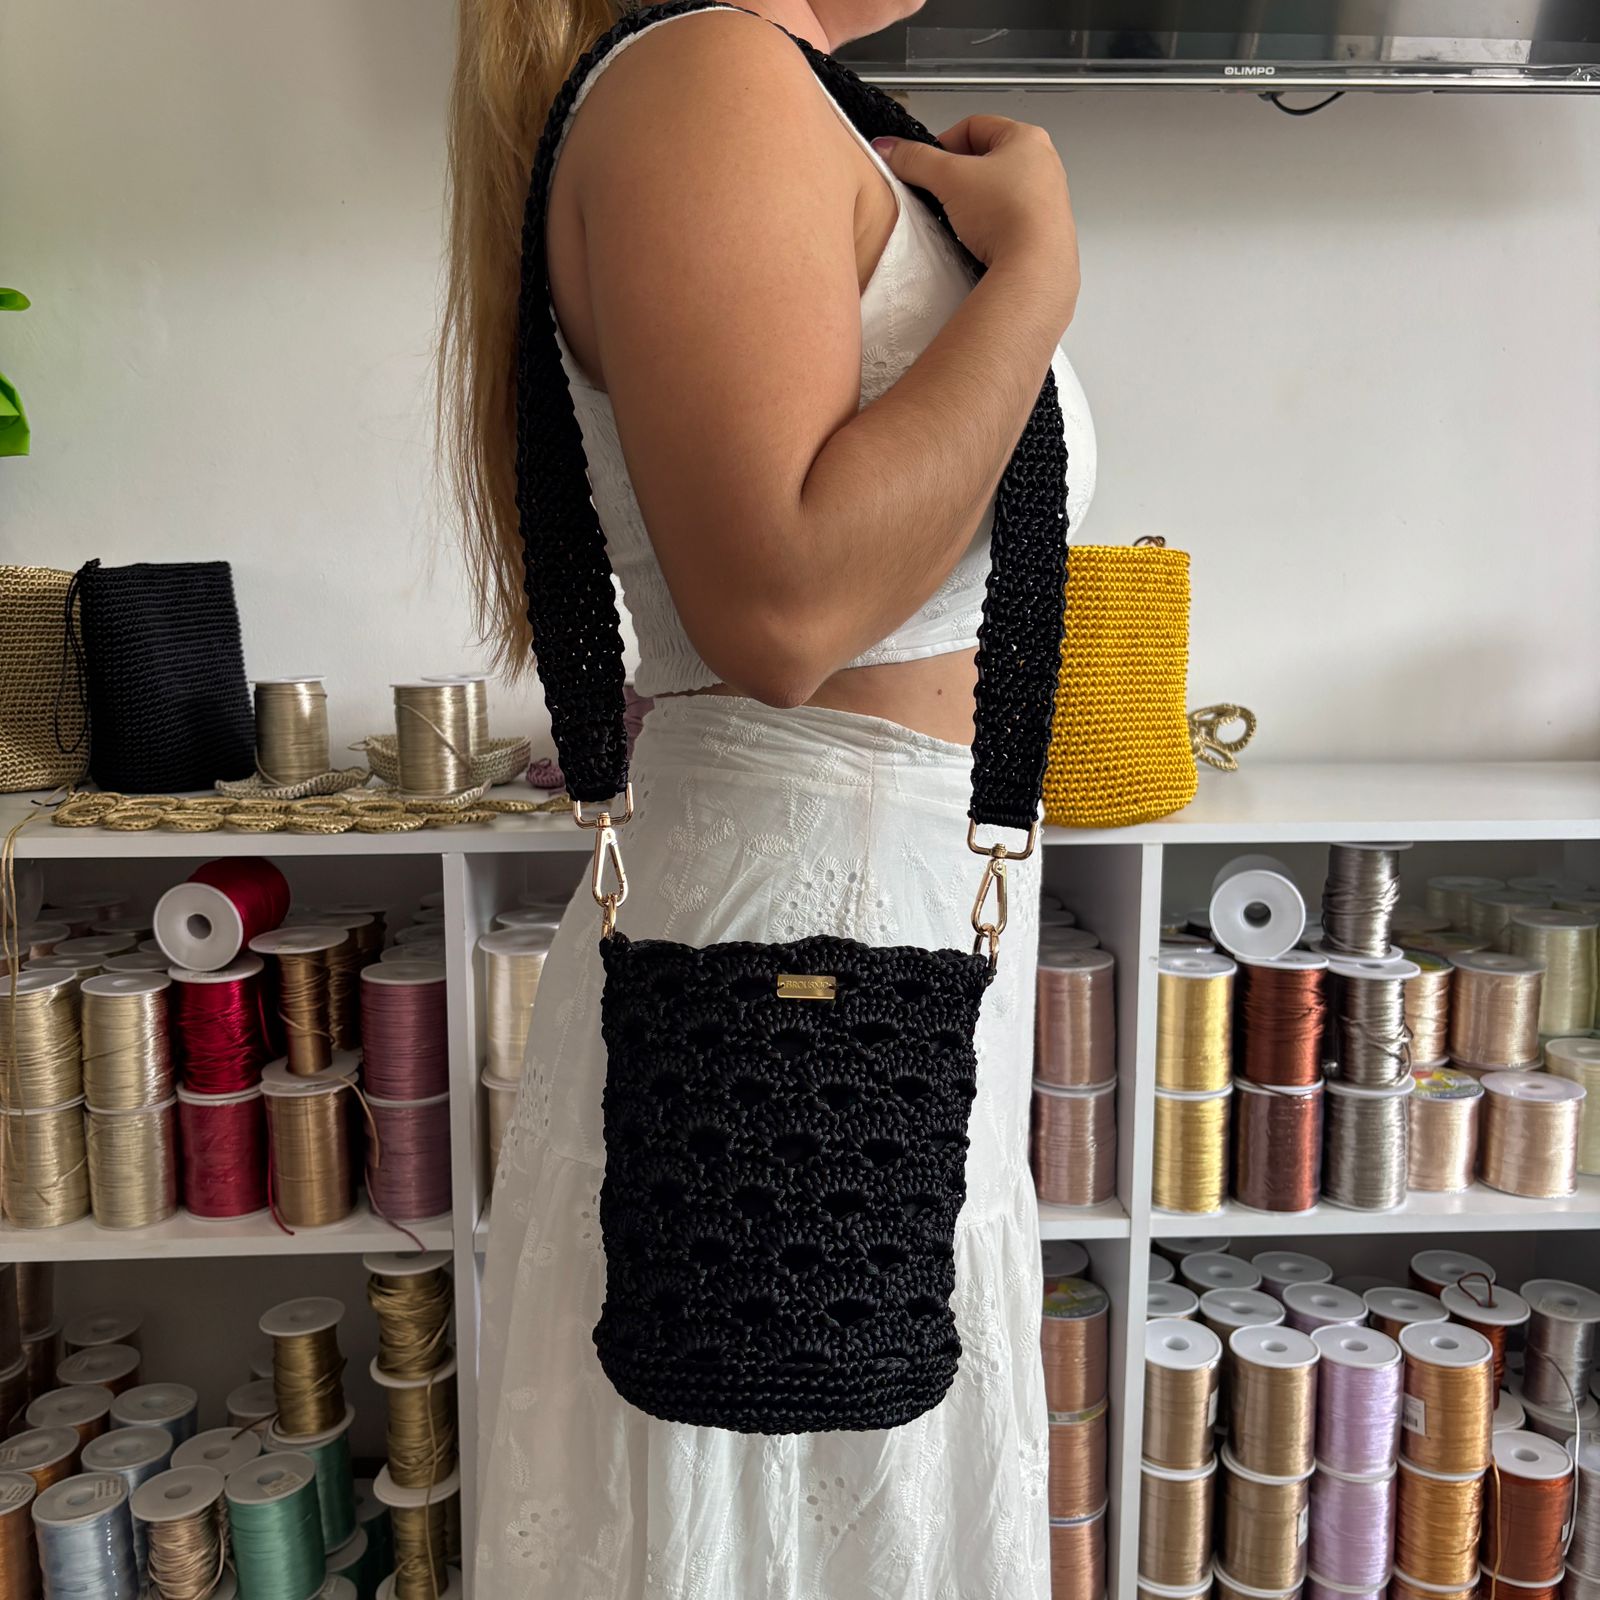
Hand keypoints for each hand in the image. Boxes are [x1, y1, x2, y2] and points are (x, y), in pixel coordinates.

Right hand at [873, 116, 1077, 322]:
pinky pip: (1009, 219)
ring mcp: (1047, 199)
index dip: (944, 141)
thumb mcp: (949, 178)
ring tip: (959, 218)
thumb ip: (915, 160)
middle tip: (940, 192)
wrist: (1035, 267)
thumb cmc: (1007, 214)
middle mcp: (1043, 164)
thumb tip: (891, 149)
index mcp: (1026, 138)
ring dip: (975, 202)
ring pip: (998, 190)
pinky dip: (991, 225)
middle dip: (959, 175)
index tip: (927, 163)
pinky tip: (979, 238)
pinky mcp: (1044, 231)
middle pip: (986, 159)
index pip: (974, 126)